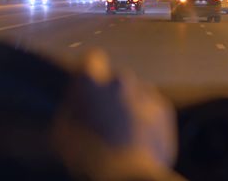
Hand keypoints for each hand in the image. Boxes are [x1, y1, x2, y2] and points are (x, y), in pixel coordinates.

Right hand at [53, 49, 180, 179]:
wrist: (128, 175)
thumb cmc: (88, 155)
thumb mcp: (63, 132)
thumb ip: (71, 108)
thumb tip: (76, 102)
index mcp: (93, 81)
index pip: (92, 59)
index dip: (89, 72)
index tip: (87, 88)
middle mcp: (120, 79)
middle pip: (115, 79)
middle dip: (110, 93)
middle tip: (105, 117)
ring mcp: (145, 93)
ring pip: (135, 92)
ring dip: (129, 104)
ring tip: (124, 131)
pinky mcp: (164, 109)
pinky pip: (151, 106)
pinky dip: (146, 117)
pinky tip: (139, 137)